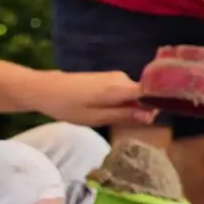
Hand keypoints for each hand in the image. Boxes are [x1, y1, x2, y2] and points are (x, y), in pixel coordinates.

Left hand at [34, 69, 155, 129]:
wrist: (46, 89)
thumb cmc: (68, 106)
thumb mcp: (95, 117)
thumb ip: (123, 116)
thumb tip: (150, 116)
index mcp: (120, 88)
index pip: (151, 91)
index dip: (157, 103)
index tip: (154, 118)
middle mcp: (122, 78)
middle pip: (143, 94)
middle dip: (141, 110)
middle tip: (127, 126)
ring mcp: (115, 77)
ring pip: (134, 94)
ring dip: (130, 107)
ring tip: (114, 120)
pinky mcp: (109, 78)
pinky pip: (125, 91)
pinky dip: (122, 102)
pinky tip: (108, 110)